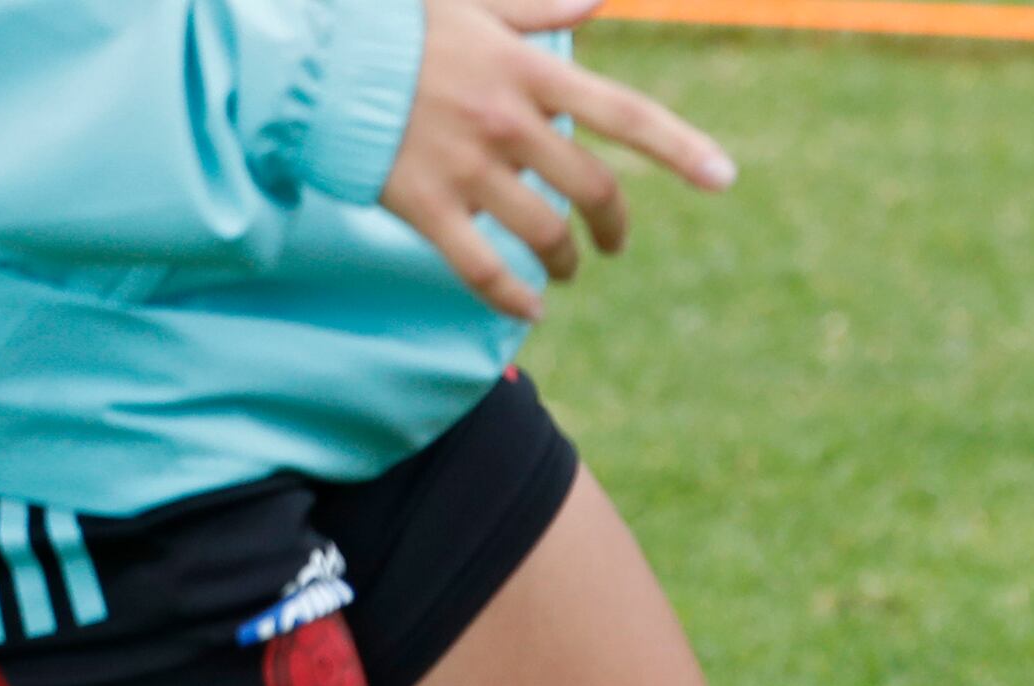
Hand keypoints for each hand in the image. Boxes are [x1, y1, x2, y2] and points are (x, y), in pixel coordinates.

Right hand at [379, 0, 736, 322]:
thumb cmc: (396, 27)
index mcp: (526, 71)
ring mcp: (467, 166)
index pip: (623, 112)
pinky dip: (513, 297)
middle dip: (614, 224)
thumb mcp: (471, 6)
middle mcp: (507, 121)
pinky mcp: (426, 205)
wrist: (309, 59)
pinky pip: (483, 269)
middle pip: (593, 189)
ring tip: (567, 267)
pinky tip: (530, 307)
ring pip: (545, 233)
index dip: (680, 147)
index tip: (724, 178)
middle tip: (614, 241)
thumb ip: (538, 9)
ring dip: (566, 259)